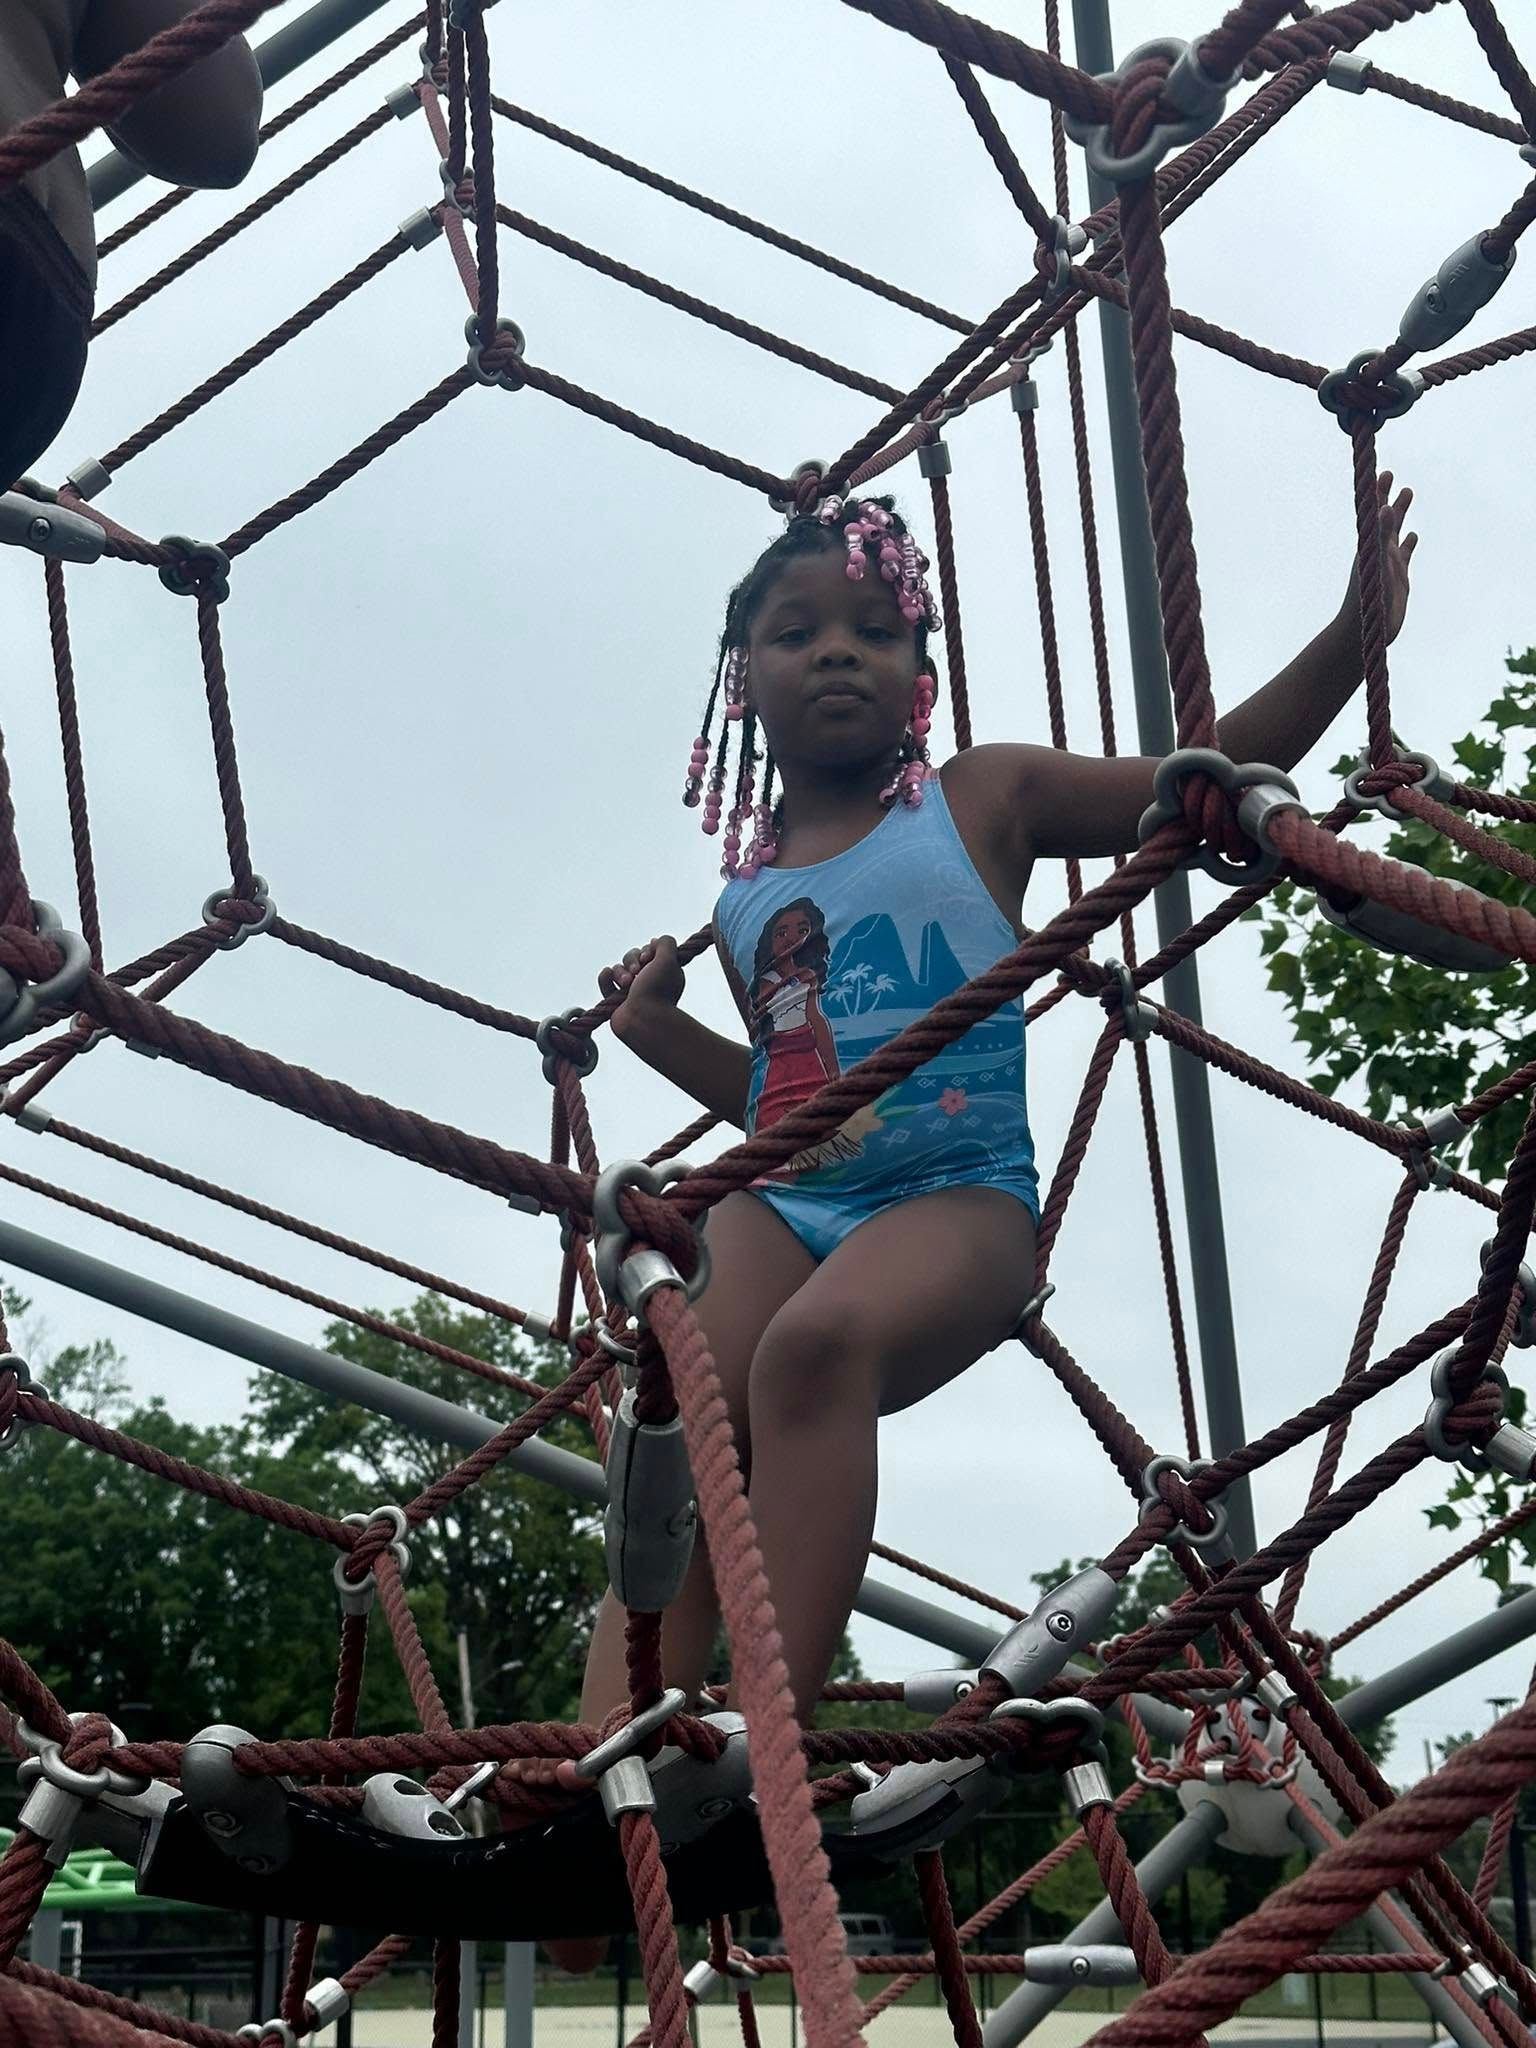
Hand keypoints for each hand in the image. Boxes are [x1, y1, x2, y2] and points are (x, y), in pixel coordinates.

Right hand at [599, 936, 684, 1039]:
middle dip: (631, 960)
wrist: (643, 1021)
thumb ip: (666, 943)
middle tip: (636, 973)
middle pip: (632, 956)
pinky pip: (605, 981)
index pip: (649, 951)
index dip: (646, 951)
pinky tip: (608, 976)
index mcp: (663, 973)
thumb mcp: (670, 960)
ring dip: (620, 971)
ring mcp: (631, 991)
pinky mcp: (615, 1000)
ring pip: (618, 968)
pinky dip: (605, 977)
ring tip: (626, 984)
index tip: (647, 959)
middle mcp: (648, 981)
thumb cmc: (658, 991)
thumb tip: (655, 941)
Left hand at [1347, 471, 1417, 645]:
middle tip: (1390, 474)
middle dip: (1387, 495)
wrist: (1361, 632)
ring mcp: (1389, 563)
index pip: (1374, 511)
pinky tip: (1413, 536)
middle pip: (1384, 516)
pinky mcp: (1398, 578)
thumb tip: (1384, 508)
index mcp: (1371, 545)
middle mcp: (1379, 550)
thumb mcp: (1376, 564)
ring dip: (1400, 513)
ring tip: (1407, 492)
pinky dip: (1408, 544)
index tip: (1380, 471)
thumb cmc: (1366, 601)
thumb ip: (1380, 536)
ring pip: (1396, 531)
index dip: (1377, 492)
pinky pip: (1405, 555)